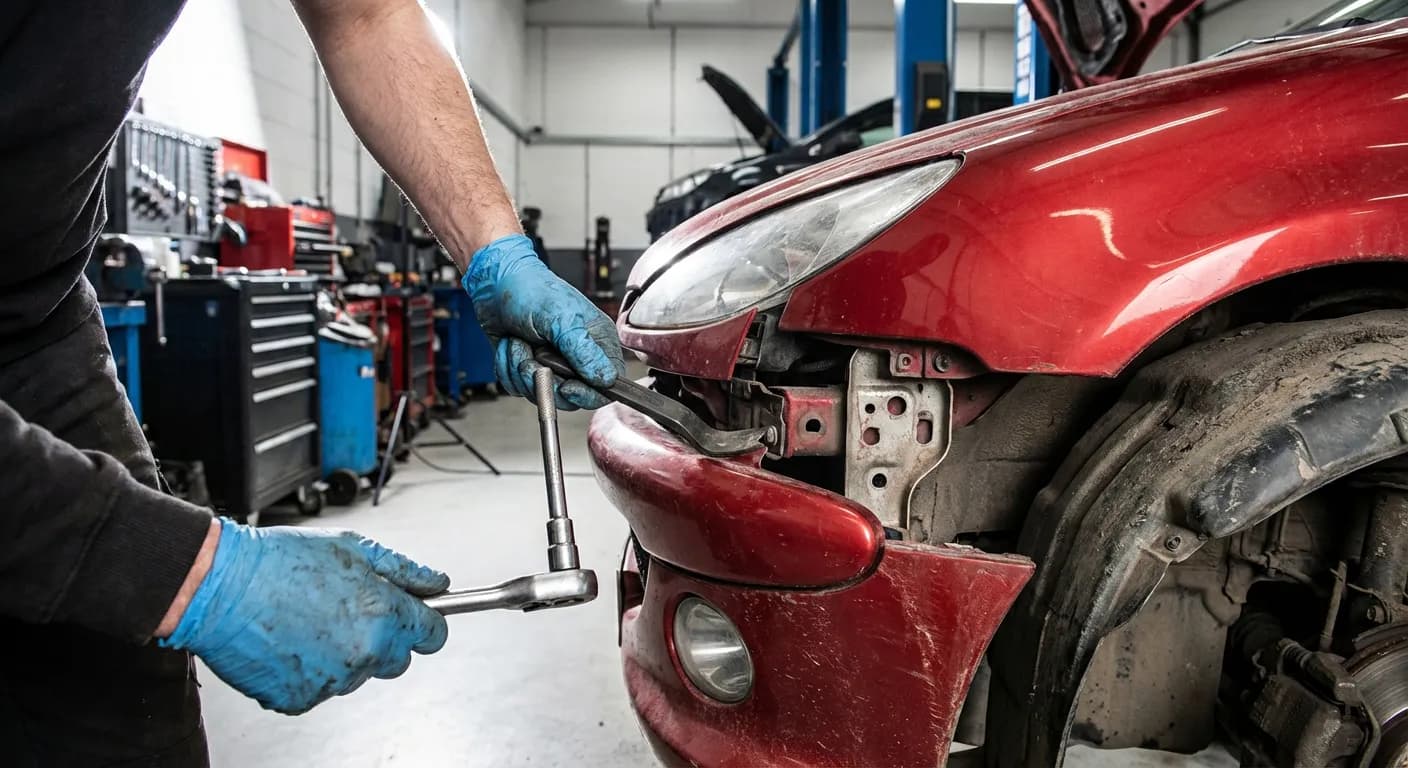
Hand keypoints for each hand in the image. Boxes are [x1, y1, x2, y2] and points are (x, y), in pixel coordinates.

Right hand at [159, 519, 449, 714]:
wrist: (219, 587)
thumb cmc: (279, 562)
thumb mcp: (352, 547)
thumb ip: (403, 570)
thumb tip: (437, 583)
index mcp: (382, 615)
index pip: (434, 635)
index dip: (425, 622)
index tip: (416, 616)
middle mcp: (363, 653)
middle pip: (398, 659)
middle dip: (385, 638)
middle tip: (349, 611)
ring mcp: (331, 681)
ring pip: (357, 673)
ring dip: (344, 652)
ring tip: (309, 618)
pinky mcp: (300, 700)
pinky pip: (320, 688)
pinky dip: (310, 669)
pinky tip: (291, 640)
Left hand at [462, 233, 624, 409]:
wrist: (494, 284)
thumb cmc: (531, 290)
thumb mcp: (561, 319)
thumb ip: (584, 351)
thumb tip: (606, 378)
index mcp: (596, 342)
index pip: (607, 383)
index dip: (588, 393)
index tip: (568, 386)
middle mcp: (576, 357)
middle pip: (572, 397)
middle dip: (546, 380)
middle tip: (534, 358)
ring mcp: (551, 365)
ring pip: (542, 393)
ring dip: (521, 370)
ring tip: (519, 343)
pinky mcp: (527, 369)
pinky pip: (519, 388)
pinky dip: (508, 368)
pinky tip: (510, 346)